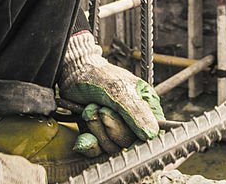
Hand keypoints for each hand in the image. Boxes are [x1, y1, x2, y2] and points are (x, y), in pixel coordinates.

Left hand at [59, 31, 162, 156]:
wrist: (73, 73)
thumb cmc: (98, 75)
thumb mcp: (119, 89)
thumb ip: (136, 111)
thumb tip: (152, 133)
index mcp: (146, 106)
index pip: (153, 134)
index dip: (140, 138)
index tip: (126, 135)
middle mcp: (133, 120)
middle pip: (130, 143)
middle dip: (111, 126)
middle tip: (102, 108)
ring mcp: (115, 129)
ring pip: (112, 148)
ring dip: (97, 128)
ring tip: (91, 109)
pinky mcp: (100, 136)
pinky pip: (98, 151)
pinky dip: (89, 141)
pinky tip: (85, 129)